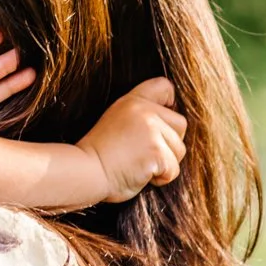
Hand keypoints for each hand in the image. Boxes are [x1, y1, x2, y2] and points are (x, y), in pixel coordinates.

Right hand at [74, 78, 187, 202]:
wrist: (84, 172)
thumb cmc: (98, 155)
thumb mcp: (115, 121)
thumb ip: (140, 117)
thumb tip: (170, 127)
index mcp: (133, 101)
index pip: (164, 86)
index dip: (169, 103)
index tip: (159, 123)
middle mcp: (145, 112)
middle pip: (180, 125)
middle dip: (170, 143)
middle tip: (144, 154)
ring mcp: (152, 131)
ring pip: (179, 150)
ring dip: (165, 163)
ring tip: (139, 165)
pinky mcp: (157, 152)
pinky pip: (173, 169)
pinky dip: (160, 178)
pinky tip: (140, 175)